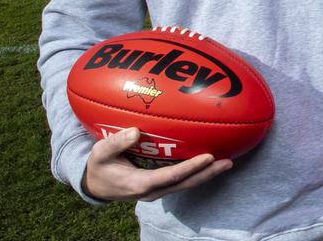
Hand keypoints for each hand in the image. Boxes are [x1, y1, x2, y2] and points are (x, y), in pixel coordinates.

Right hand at [81, 127, 232, 201]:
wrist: (94, 186)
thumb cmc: (98, 166)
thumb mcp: (99, 154)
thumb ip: (115, 143)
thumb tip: (135, 131)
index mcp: (139, 184)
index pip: (171, 176)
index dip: (191, 167)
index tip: (208, 156)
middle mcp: (152, 191)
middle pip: (185, 183)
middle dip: (208, 173)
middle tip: (228, 162)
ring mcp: (157, 190)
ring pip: (186, 184)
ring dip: (206, 174)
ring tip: (226, 162)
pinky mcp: (159, 186)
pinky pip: (181, 180)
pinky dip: (196, 172)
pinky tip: (209, 162)